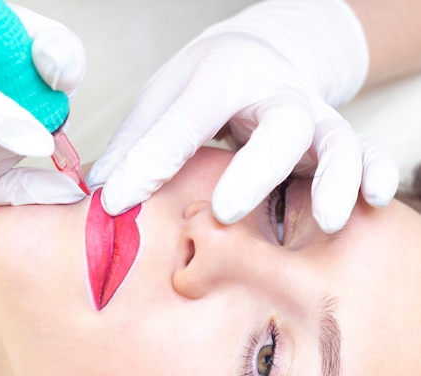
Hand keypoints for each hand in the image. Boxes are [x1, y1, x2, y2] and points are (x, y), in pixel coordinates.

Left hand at [87, 0, 398, 232]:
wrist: (261, 54)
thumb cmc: (208, 81)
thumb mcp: (164, 97)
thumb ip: (138, 142)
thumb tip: (102, 191)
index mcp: (221, 79)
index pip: (185, 123)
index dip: (148, 165)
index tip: (114, 203)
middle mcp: (274, 97)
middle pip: (279, 126)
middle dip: (255, 169)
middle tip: (224, 210)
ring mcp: (311, 117)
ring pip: (335, 140)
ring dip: (334, 180)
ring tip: (326, 219)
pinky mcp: (334, 136)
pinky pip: (366, 151)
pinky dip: (375, 173)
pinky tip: (372, 201)